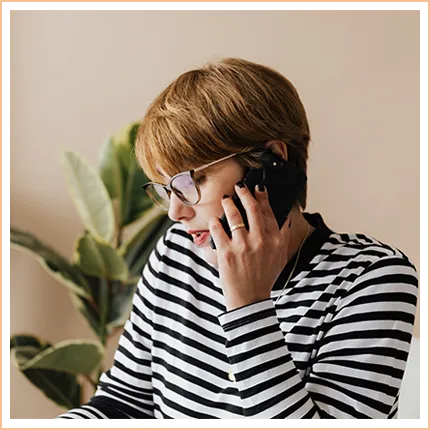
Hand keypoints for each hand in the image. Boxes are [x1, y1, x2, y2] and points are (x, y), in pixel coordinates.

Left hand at [208, 181, 291, 311]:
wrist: (250, 299)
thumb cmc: (264, 277)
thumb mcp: (280, 257)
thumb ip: (284, 237)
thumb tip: (285, 219)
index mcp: (275, 240)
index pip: (268, 211)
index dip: (262, 196)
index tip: (258, 186)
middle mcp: (260, 240)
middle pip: (252, 208)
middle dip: (245, 193)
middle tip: (239, 186)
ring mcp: (242, 246)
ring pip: (234, 216)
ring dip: (229, 203)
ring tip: (225, 199)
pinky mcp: (226, 252)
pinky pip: (218, 230)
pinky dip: (215, 222)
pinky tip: (215, 219)